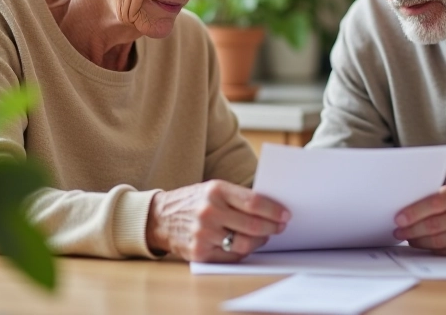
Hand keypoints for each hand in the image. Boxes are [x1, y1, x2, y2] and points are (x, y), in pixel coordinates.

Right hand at [145, 180, 289, 261]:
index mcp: (215, 190)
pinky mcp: (200, 252)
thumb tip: (272, 208)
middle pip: (252, 225)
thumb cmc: (194, 201)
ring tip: (264, 236)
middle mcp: (209, 211)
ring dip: (260, 241)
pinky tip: (247, 244)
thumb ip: (238, 197)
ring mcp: (203, 233)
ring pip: (244, 243)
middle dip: (272, 227)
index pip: (254, 202)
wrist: (160, 217)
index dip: (274, 210)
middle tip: (280, 227)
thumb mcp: (213, 189)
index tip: (285, 214)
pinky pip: (231, 256)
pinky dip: (243, 251)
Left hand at [393, 178, 445, 256]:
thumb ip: (444, 195)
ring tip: (408, 238)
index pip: (435, 201)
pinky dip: (434, 249)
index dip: (414, 211)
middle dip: (411, 229)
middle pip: (434, 224)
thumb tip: (411, 206)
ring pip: (440, 240)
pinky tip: (425, 245)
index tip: (399, 218)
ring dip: (419, 241)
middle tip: (398, 231)